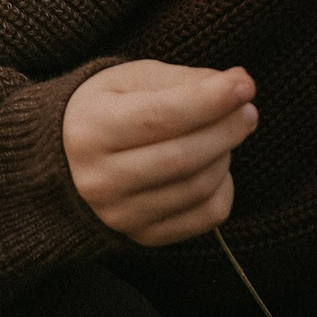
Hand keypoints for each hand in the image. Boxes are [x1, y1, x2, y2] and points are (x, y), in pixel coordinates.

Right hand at [62, 60, 258, 246]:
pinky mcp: (143, 237)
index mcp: (90, 130)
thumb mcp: (133, 80)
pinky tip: (215, 166)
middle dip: (226, 130)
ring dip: (225, 155)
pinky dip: (224, 188)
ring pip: (198, 187)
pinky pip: (206, 217)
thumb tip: (239, 84)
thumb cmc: (109, 109)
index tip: (244, 84)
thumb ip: (185, 81)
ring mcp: (119, 214)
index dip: (209, 101)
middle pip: (182, 158)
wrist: (69, 158)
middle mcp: (99, 180)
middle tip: (247, 109)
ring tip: (226, 133)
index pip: (159, 118)